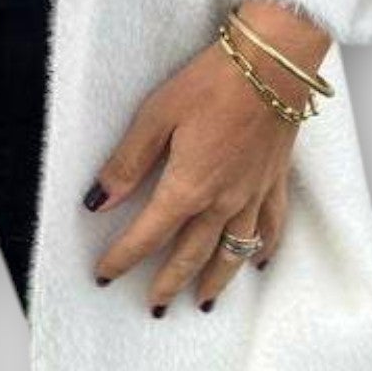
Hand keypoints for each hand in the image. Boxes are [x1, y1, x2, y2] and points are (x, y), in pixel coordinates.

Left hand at [83, 0, 331, 315]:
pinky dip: (263, 248)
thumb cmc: (212, 82)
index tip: (105, 276)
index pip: (148, 236)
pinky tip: (260, 262)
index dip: (123, 258)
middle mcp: (222, 201)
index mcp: (188, 187)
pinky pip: (270, 226)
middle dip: (170, 283)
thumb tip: (97, 201)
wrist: (273, 63)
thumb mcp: (156, 115)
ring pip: (233, 251)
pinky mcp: (274, 179)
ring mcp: (253, 194)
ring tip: (205, 302)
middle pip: (191, 254)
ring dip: (217, 280)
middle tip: (155, 307)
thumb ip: (127, 163)